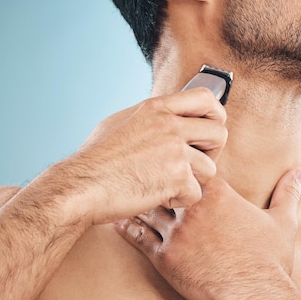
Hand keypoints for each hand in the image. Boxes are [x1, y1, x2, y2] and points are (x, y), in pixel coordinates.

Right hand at [55, 87, 226, 224]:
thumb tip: (169, 115)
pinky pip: (196, 193)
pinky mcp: (177, 177)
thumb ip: (151, 117)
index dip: (216, 115)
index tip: (209, 130)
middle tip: (193, 166)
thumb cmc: (96, 160)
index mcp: (157, 108)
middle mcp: (170, 124)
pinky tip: (157, 197)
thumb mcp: (121, 122)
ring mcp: (175, 150)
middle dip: (211, 153)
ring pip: (210, 169)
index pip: (206, 98)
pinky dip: (179, 201)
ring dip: (192, 182)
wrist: (81, 186)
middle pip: (219, 133)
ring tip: (165, 185)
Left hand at [115, 168, 300, 299]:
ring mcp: (176, 233)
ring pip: (146, 208)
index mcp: (218, 193)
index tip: (169, 150)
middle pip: (162, 181)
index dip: (180, 156)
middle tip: (132, 165)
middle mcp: (192, 208)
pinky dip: (125, 228)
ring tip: (119, 190)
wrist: (256, 295)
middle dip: (150, 173)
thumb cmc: (269, 259)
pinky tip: (114, 221)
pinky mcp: (165, 258)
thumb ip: (288, 192)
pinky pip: (138, 239)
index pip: (191, 163)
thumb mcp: (283, 221)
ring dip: (133, 199)